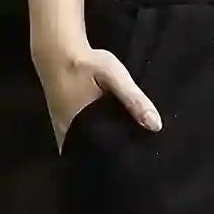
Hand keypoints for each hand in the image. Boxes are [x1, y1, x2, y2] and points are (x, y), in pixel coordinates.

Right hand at [37, 45, 161, 149]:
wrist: (57, 51)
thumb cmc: (85, 63)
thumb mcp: (113, 76)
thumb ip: (133, 99)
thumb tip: (156, 125)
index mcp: (80, 126)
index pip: (102, 156)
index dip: (117, 161)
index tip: (134, 163)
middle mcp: (67, 133)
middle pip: (92, 156)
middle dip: (110, 159)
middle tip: (132, 159)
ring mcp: (61, 130)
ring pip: (83, 149)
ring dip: (99, 151)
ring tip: (122, 152)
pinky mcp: (61, 124)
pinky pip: (77, 141)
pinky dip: (90, 143)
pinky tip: (106, 139)